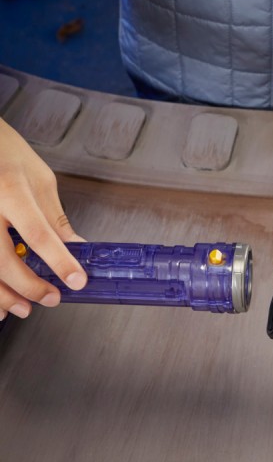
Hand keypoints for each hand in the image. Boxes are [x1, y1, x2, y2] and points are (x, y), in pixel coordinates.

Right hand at [0, 118, 86, 320]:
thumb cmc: (5, 153)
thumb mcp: (40, 180)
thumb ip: (55, 218)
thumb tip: (76, 247)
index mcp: (10, 189)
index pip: (38, 233)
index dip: (59, 262)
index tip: (76, 281)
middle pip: (2, 258)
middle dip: (29, 286)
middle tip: (51, 299)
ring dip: (1, 295)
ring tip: (22, 309)